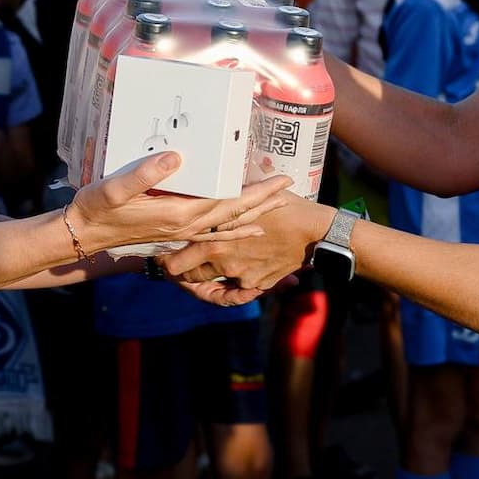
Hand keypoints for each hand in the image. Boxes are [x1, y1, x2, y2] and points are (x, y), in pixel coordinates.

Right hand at [65, 154, 293, 253]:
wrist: (83, 234)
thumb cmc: (96, 208)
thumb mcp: (115, 187)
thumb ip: (144, 173)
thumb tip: (175, 157)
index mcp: (178, 214)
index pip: (227, 202)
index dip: (256, 192)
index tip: (281, 180)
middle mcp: (186, 226)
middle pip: (235, 214)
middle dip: (263, 200)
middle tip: (291, 187)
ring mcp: (182, 231)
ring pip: (228, 224)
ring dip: (254, 213)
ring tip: (278, 205)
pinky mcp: (175, 232)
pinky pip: (214, 231)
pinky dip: (235, 229)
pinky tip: (247, 228)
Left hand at [161, 195, 330, 292]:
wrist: (315, 231)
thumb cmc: (283, 206)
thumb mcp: (249, 196)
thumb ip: (225, 198)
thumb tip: (209, 186)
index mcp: (214, 239)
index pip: (176, 260)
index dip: (166, 260)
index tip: (164, 256)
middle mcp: (224, 261)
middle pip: (187, 278)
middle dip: (181, 275)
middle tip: (176, 268)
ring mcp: (240, 276)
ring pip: (210, 287)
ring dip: (204, 283)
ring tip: (200, 274)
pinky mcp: (257, 285)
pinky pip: (234, 293)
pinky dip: (229, 289)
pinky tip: (226, 281)